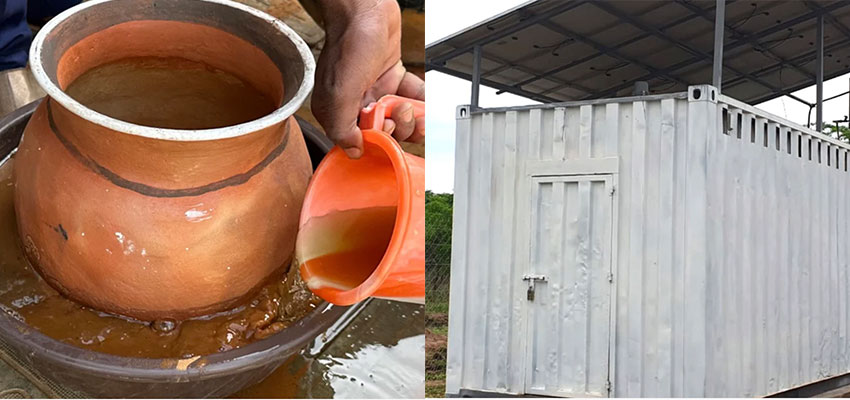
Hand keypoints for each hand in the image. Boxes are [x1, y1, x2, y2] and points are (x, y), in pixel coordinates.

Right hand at [313, 0, 424, 158]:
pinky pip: (410, 95)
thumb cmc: (350, 43)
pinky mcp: (391, 75)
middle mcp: (355, 102)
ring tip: (416, 109)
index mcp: (337, 109)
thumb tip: (352, 151)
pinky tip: (425, 101)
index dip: (378, 140)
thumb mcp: (340, 92)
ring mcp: (375, 89)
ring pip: (399, 116)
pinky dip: (421, 100)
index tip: (385, 128)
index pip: (359, 141)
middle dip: (399, 127)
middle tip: (401, 111)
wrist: (365, 8)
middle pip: (384, 131)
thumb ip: (342, 126)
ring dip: (412, 117)